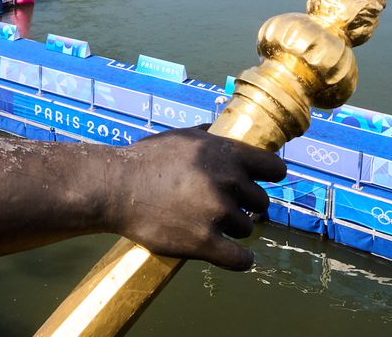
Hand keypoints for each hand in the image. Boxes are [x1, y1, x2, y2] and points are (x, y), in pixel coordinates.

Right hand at [106, 127, 286, 270]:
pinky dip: (240, 260)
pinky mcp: (205, 242)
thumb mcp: (182, 137)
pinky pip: (240, 259)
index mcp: (227, 153)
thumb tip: (221, 132)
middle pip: (261, 203)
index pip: (275, 168)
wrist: (116, 187)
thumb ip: (209, 137)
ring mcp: (218, 213)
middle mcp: (228, 181)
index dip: (270, 177)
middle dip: (245, 205)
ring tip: (209, 224)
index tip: (262, 183)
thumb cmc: (146, 159)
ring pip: (247, 228)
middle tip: (223, 206)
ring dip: (233, 229)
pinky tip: (234, 256)